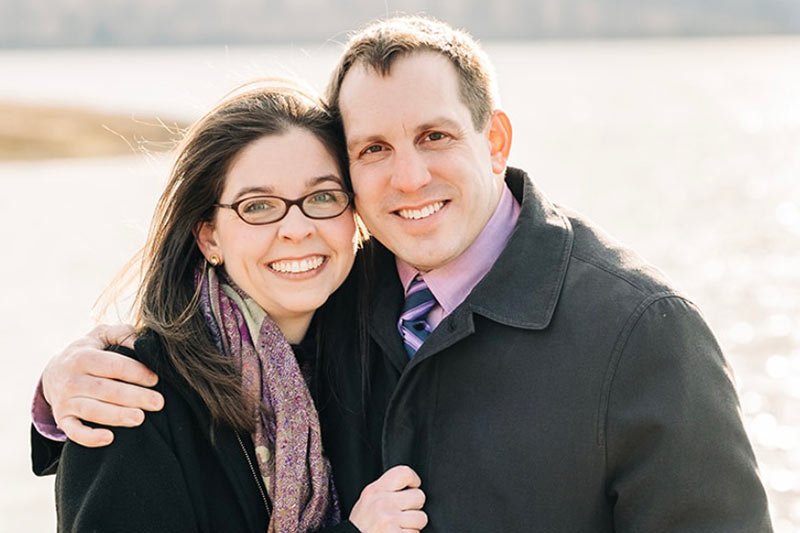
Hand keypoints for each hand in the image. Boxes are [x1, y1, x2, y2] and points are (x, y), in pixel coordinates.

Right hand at [42, 324, 163, 446]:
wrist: (53, 372)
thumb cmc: (88, 352)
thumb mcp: (101, 335)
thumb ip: (122, 333)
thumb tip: (142, 343)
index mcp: (83, 356)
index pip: (114, 365)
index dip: (137, 372)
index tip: (156, 379)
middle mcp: (72, 379)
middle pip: (106, 389)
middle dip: (134, 397)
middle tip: (158, 403)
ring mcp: (65, 400)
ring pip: (92, 410)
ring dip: (117, 416)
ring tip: (140, 418)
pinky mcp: (62, 419)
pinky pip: (74, 432)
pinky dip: (90, 437)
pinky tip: (109, 438)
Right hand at [349, 465, 427, 532]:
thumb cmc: (361, 526)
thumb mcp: (366, 501)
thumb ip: (385, 491)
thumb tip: (409, 486)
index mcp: (374, 491)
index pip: (404, 473)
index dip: (414, 480)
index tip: (413, 487)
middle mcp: (382, 503)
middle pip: (419, 496)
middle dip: (415, 507)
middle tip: (402, 514)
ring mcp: (390, 520)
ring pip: (421, 518)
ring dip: (414, 525)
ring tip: (399, 527)